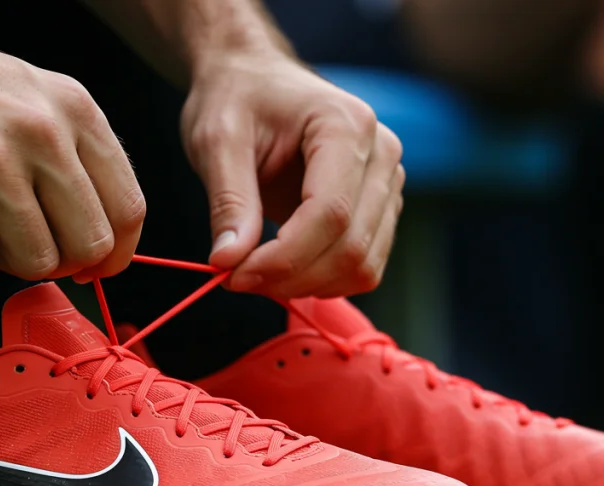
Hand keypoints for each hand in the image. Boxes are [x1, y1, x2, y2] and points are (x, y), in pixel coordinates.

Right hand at [0, 21, 144, 282]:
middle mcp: (41, 133)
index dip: (113, 253)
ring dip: (3, 261)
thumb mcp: (27, 95)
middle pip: (88, 245)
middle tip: (22, 248)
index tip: (93, 267)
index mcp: (73, 108)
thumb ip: (70, 155)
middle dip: (59, 262)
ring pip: (35, 264)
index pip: (126, 208)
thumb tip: (102, 239)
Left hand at [182, 53, 404, 297]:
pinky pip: (362, 266)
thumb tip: (228, 261)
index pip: (330, 213)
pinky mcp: (379, 209)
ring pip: (363, 265)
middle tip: (234, 278)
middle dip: (291, 276)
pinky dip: (321, 281)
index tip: (232, 275)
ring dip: (307, 285)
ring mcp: (387, 184)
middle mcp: (381, 155)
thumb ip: (228, 201)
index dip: (283, 258)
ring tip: (254, 272)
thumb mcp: (216, 140)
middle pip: (351, 246)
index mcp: (346, 125)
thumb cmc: (236, 99)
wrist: (253, 80)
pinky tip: (280, 270)